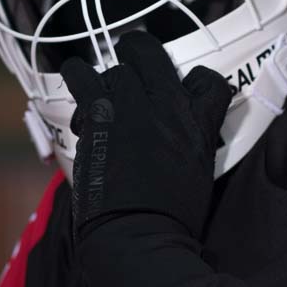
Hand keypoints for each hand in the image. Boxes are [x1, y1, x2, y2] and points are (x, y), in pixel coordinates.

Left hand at [60, 30, 231, 245]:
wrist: (140, 234)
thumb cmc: (172, 218)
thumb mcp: (199, 174)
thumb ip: (191, 146)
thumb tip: (176, 144)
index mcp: (200, 124)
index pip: (210, 80)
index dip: (196, 81)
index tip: (184, 90)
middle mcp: (170, 106)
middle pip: (152, 53)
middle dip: (140, 54)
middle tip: (132, 66)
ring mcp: (134, 106)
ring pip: (117, 67)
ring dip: (108, 77)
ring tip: (98, 84)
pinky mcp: (101, 115)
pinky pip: (83, 77)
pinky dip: (77, 76)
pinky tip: (76, 81)